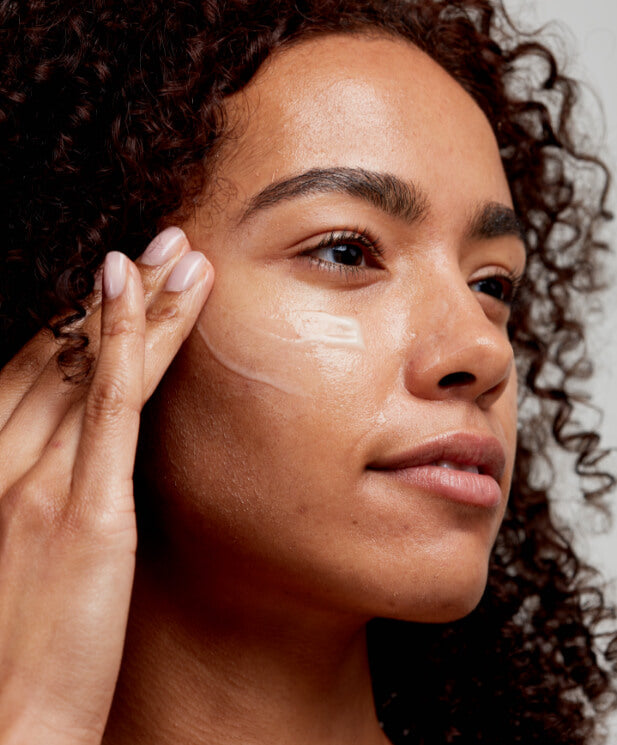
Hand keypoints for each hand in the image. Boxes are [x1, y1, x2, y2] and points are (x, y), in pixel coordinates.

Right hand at [0, 228, 212, 743]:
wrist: (4, 726)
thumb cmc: (10, 652)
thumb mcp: (15, 555)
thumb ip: (36, 499)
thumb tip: (73, 463)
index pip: (30, 373)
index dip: (75, 322)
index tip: (115, 286)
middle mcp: (1, 462)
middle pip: (60, 354)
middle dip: (111, 296)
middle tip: (154, 246)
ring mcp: (38, 481)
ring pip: (90, 366)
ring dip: (139, 303)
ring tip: (178, 253)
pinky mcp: (83, 510)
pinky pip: (106, 405)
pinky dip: (121, 340)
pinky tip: (141, 290)